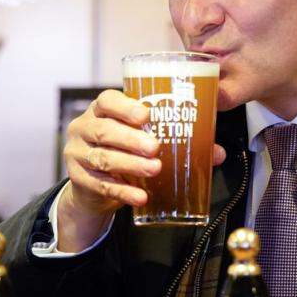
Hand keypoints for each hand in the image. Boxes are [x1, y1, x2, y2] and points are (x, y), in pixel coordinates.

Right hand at [59, 89, 225, 250]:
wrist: (93, 183)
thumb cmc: (123, 150)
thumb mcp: (141, 139)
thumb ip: (176, 141)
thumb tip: (217, 153)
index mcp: (101, 111)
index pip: (107, 101)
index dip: (125, 106)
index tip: (146, 116)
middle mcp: (84, 128)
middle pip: (104, 130)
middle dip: (131, 139)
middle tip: (155, 147)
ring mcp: (78, 154)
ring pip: (103, 158)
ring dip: (131, 164)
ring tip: (154, 169)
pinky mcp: (79, 180)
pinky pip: (102, 185)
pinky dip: (124, 191)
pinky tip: (141, 196)